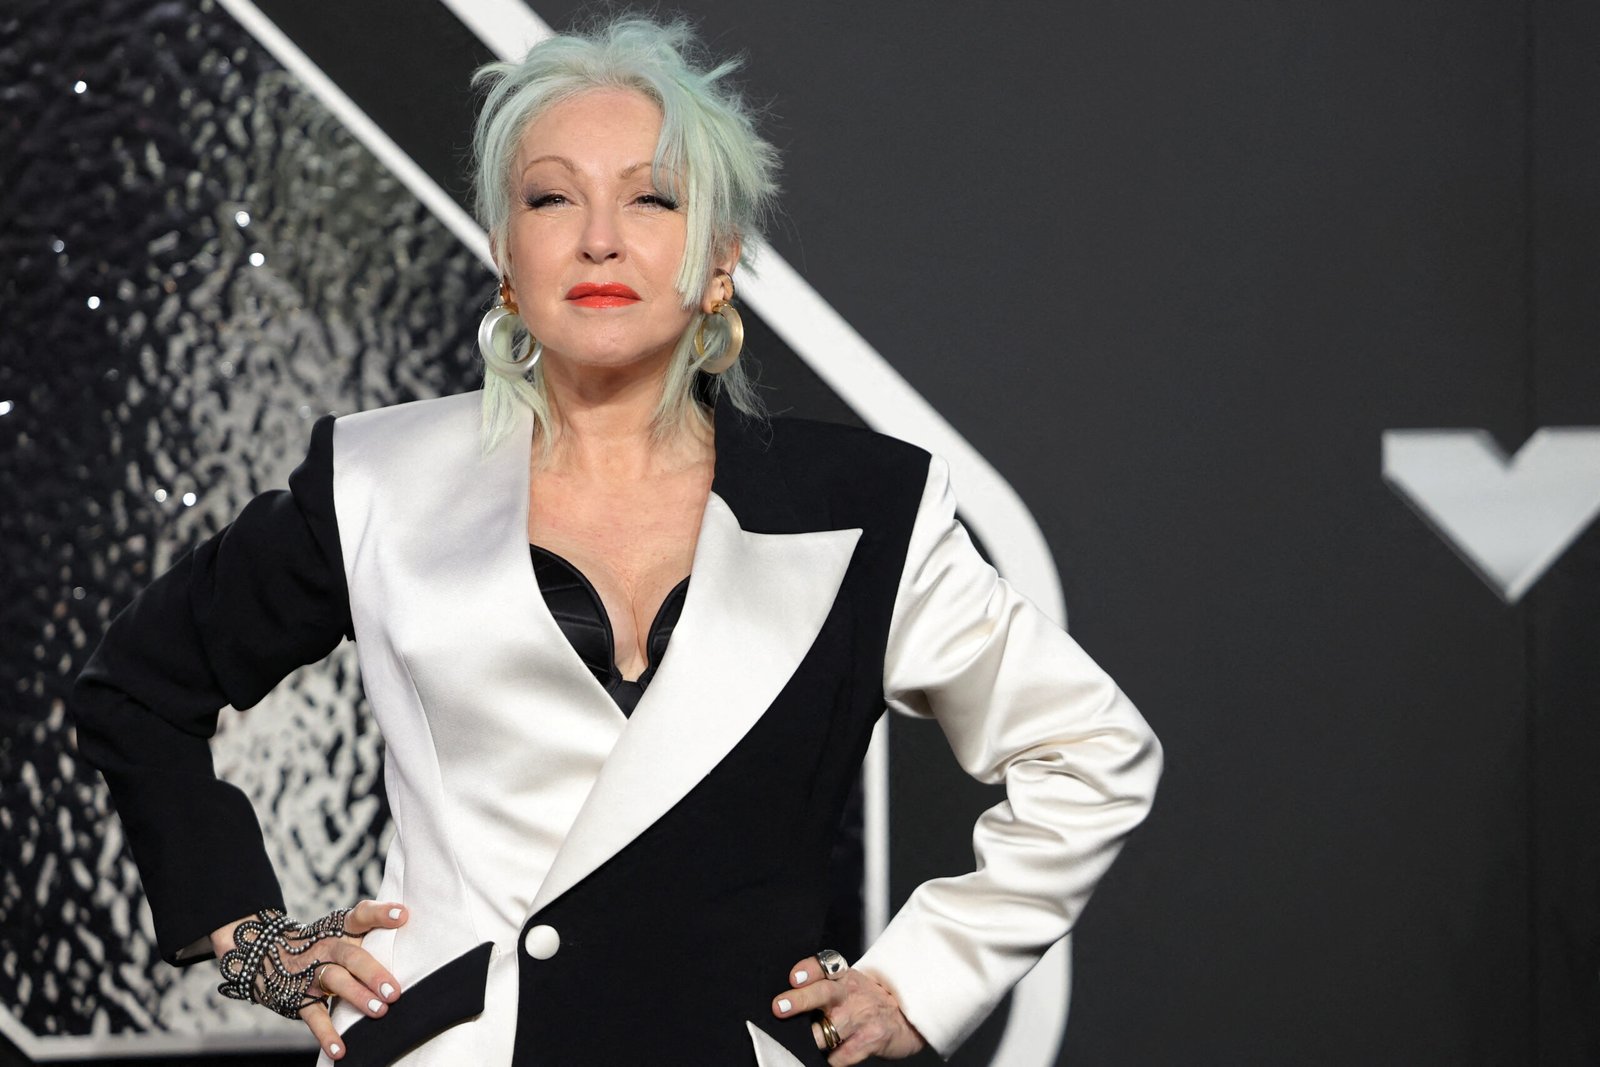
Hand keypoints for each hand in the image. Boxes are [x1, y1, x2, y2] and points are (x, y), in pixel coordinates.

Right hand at [211, 900, 407, 1060]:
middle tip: (394, 991)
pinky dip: (327, 1034)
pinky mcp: (299, 997)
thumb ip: (375, 934)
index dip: (380, 913)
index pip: (361, 915)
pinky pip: (314, 1016)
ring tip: (379, 1011)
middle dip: (373, 973)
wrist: (270, 955)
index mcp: (341, 928)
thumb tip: (416, 940)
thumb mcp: (345, 932)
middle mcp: (327, 947)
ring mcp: (312, 972)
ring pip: (334, 981)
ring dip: (357, 996)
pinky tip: (340, 1050)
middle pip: (351, 955)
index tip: (402, 915)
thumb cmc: (327, 944)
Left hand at [771, 954, 925, 1064]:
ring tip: (798, 1044)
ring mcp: (861, 1016)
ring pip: (827, 1030)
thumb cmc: (867, 1001)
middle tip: (780, 1008)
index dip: (807, 970)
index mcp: (842, 976)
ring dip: (811, 1039)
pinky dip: (830, 1060)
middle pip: (822, 992)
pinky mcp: (870, 1039)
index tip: (793, 978)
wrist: (905, 1019)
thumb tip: (784, 1002)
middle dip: (799, 1000)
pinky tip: (827, 1058)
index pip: (822, 966)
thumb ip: (820, 986)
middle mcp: (850, 993)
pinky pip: (840, 1056)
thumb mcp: (848, 984)